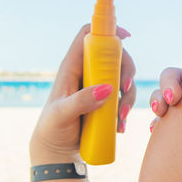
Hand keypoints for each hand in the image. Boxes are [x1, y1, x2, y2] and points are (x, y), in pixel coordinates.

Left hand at [29, 24, 135, 164]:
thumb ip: (81, 101)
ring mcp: (98, 86)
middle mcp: (87, 72)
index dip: (107, 30)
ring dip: (128, 95)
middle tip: (126, 88)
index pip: (89, 36)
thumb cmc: (53, 128)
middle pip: (114, 55)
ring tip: (121, 117)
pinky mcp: (106, 101)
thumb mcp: (62, 115)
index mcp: (71, 67)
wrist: (58, 150)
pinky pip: (123, 97)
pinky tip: (120, 125)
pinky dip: (126, 108)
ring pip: (122, 77)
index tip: (126, 36)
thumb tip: (107, 88)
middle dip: (126, 69)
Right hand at [149, 31, 181, 131]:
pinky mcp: (172, 121)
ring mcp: (178, 102)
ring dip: (157, 99)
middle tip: (173, 98)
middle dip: (169, 83)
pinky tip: (156, 129)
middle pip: (171, 74)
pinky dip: (156, 122)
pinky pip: (159, 119)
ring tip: (160, 111)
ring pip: (160, 94)